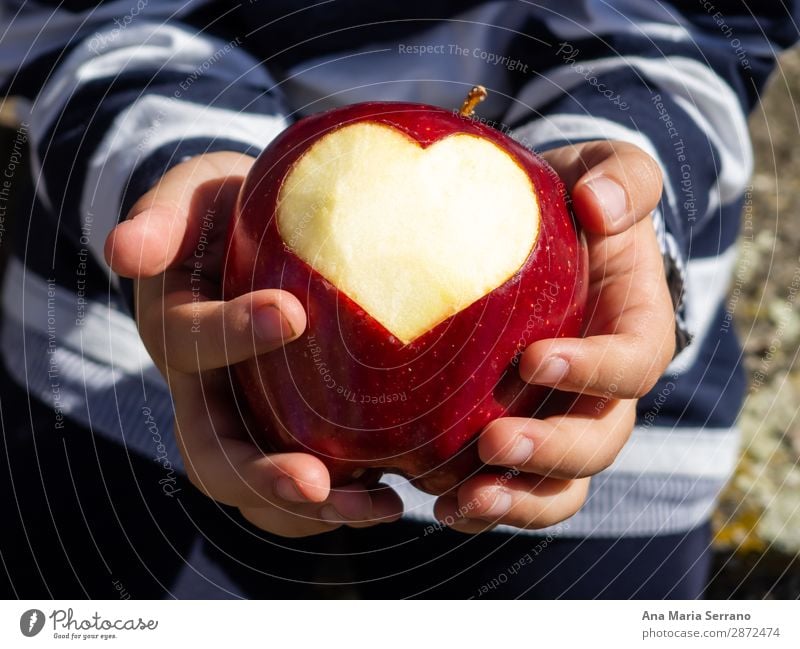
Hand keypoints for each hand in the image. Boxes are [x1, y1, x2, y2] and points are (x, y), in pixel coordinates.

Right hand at [104, 152, 402, 536]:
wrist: (252, 238)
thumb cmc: (229, 213)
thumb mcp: (191, 196)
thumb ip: (161, 216)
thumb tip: (122, 254)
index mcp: (177, 329)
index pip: (191, 339)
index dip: (233, 334)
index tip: (293, 315)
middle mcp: (206, 391)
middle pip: (215, 453)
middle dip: (260, 474)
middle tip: (314, 482)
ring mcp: (250, 418)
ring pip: (259, 490)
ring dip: (312, 510)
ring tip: (378, 507)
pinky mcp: (294, 429)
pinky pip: (308, 482)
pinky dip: (344, 501)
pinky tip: (394, 497)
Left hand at [434, 140, 674, 532]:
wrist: (540, 235)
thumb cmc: (573, 203)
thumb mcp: (606, 172)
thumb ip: (622, 179)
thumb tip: (599, 205)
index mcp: (635, 328)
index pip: (635, 362)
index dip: (594, 372)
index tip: (536, 360)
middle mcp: (605, 389)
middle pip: (599, 441)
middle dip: (550, 452)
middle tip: (492, 443)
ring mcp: (563, 419)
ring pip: (560, 485)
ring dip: (516, 500)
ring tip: (459, 503)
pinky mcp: (521, 435)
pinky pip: (514, 488)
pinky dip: (482, 505)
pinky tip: (438, 504)